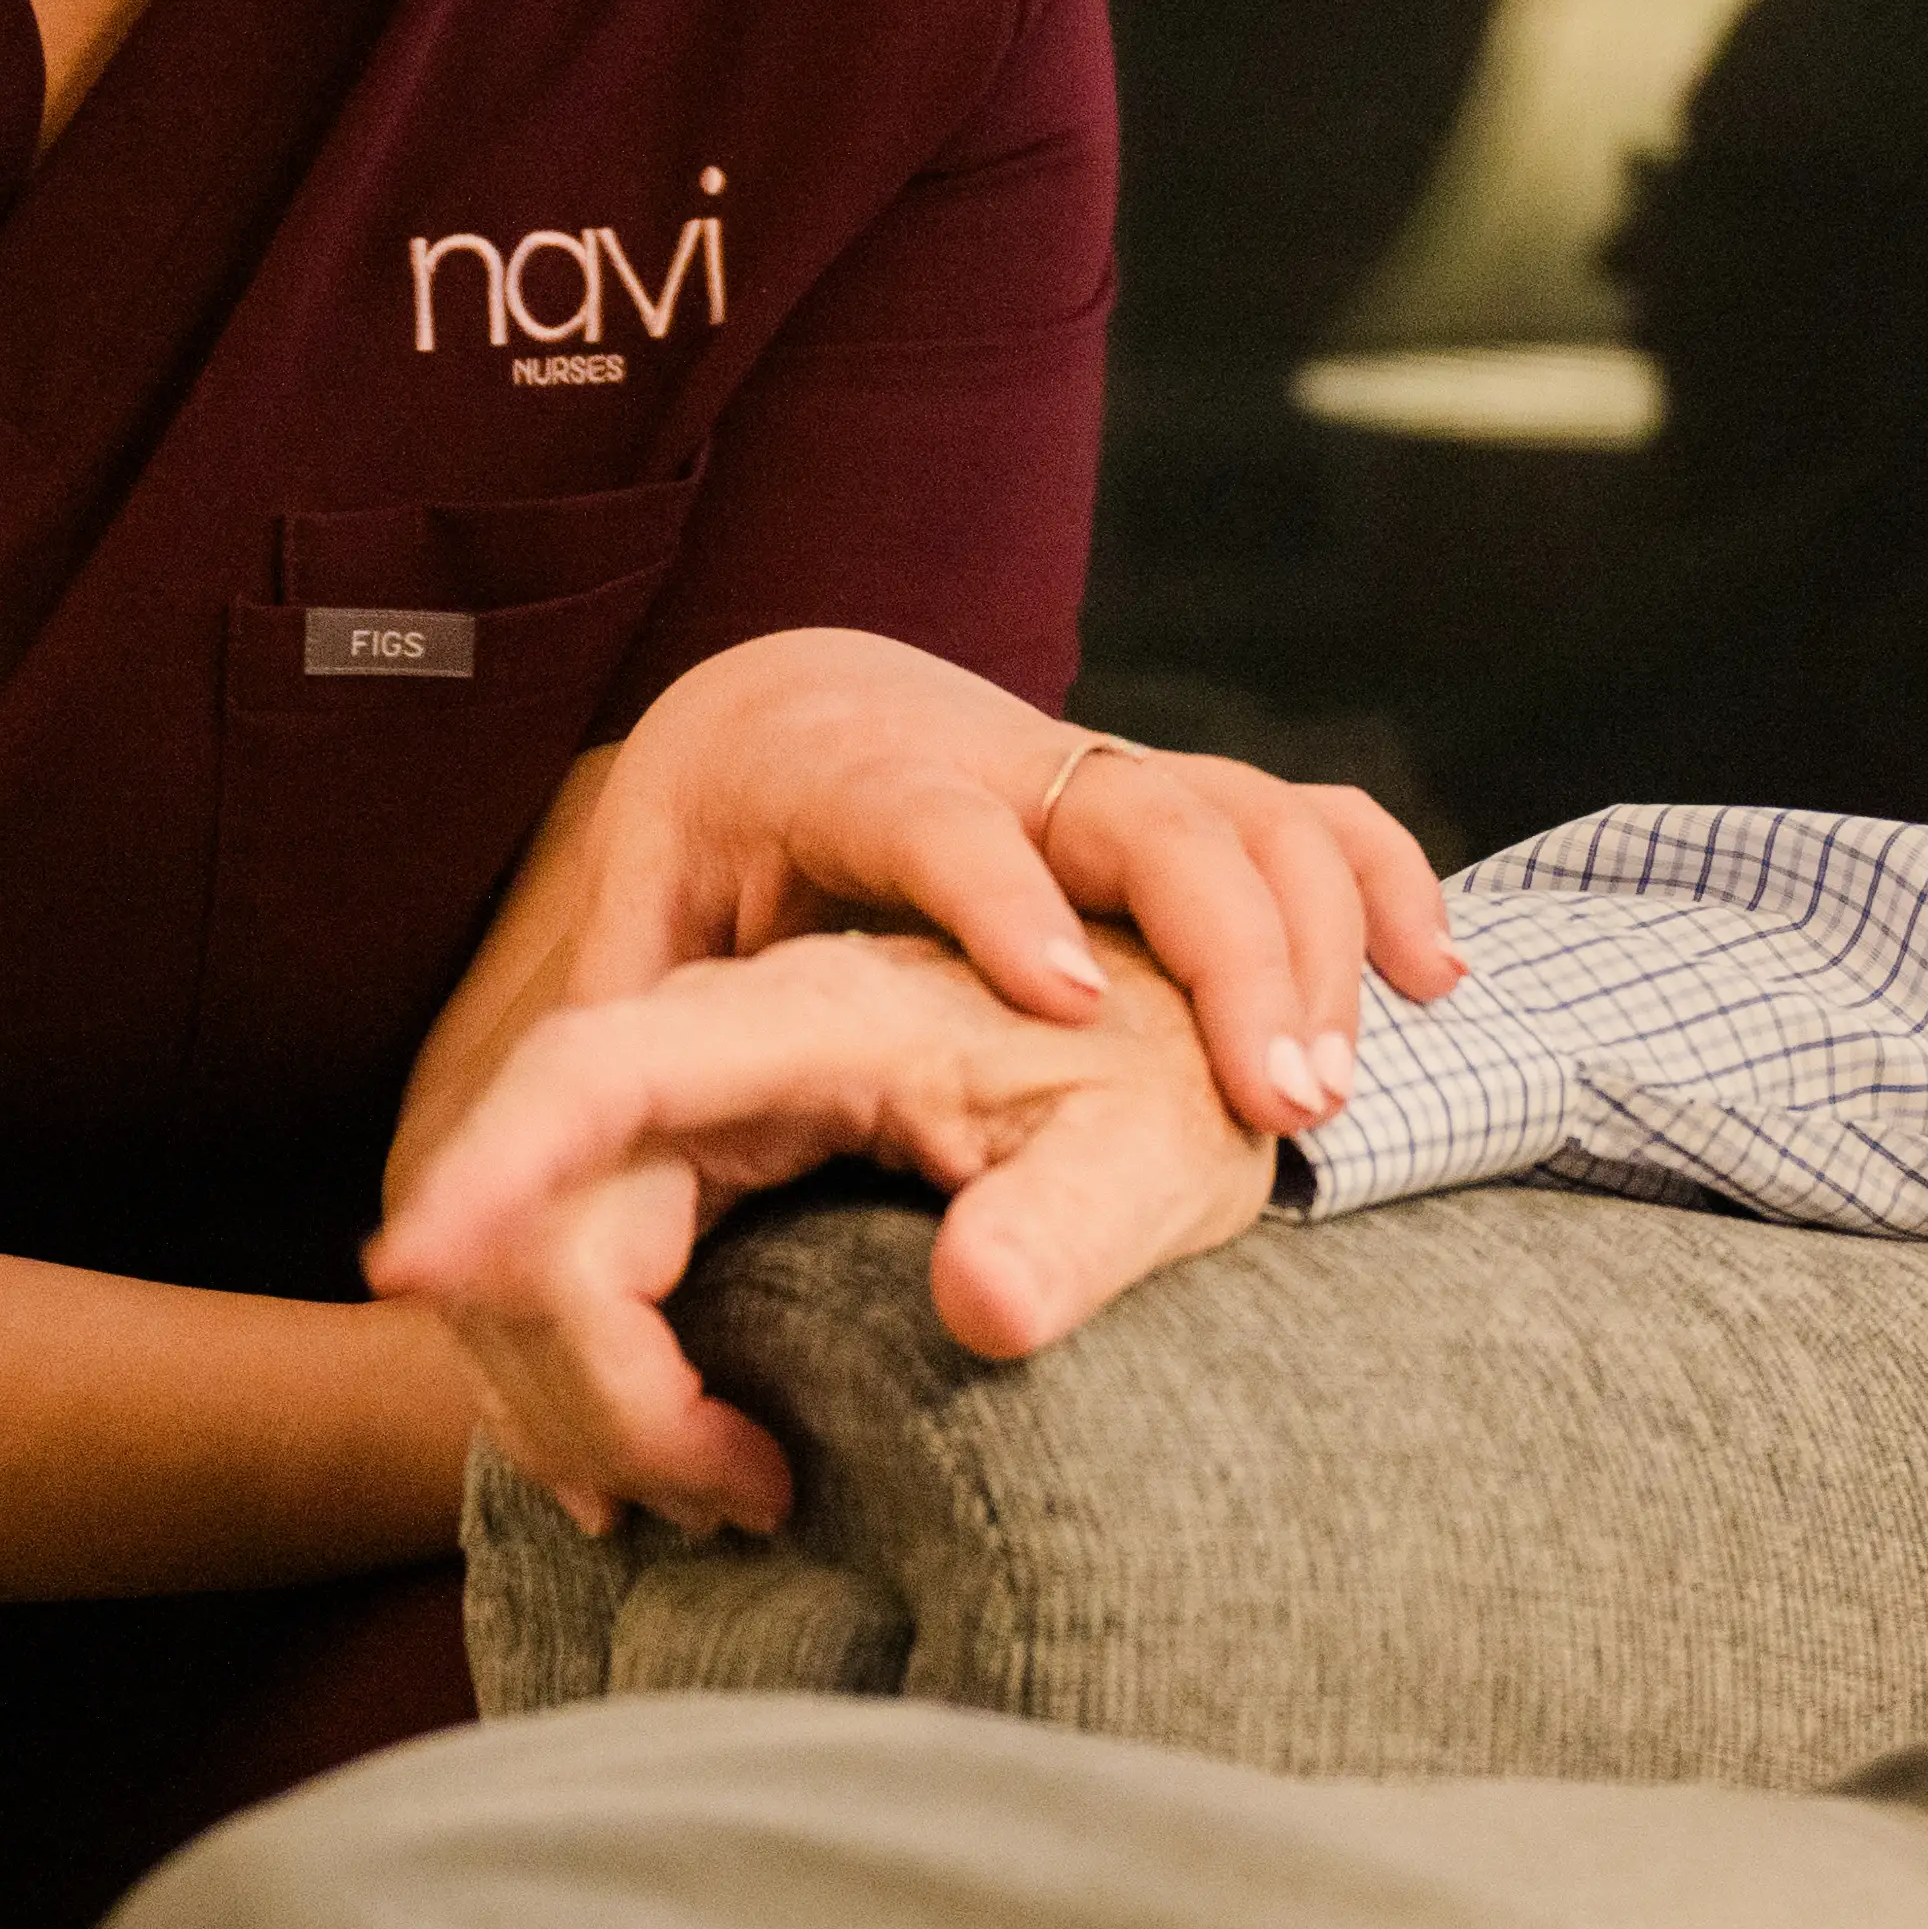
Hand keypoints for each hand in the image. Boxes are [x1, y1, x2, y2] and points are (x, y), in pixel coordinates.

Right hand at [372, 929, 1268, 1536]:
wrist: (1183, 1049)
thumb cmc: (1172, 1091)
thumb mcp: (1159, 1158)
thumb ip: (1078, 1226)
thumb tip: (986, 1309)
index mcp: (809, 1017)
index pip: (597, 1070)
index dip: (488, 1167)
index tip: (405, 1268)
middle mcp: (718, 1051)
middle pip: (541, 1206)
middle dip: (586, 1381)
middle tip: (731, 1498)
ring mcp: (693, 1109)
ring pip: (533, 1257)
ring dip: (579, 1400)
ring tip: (723, 1498)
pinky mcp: (695, 1170)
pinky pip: (571, 1277)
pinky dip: (583, 1389)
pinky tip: (657, 1478)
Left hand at [384, 631, 1454, 1226]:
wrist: (792, 694)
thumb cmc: (704, 845)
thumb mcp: (628, 923)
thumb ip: (594, 1045)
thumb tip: (487, 1234)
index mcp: (850, 770)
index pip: (937, 825)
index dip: (1003, 908)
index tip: (1068, 1013)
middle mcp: (1005, 755)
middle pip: (1147, 814)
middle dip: (1224, 951)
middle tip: (1280, 1110)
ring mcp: (1111, 774)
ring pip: (1252, 809)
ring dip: (1315, 944)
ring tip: (1338, 1098)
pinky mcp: (1181, 804)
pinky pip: (1318, 814)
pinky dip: (1384, 885)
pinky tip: (1439, 982)